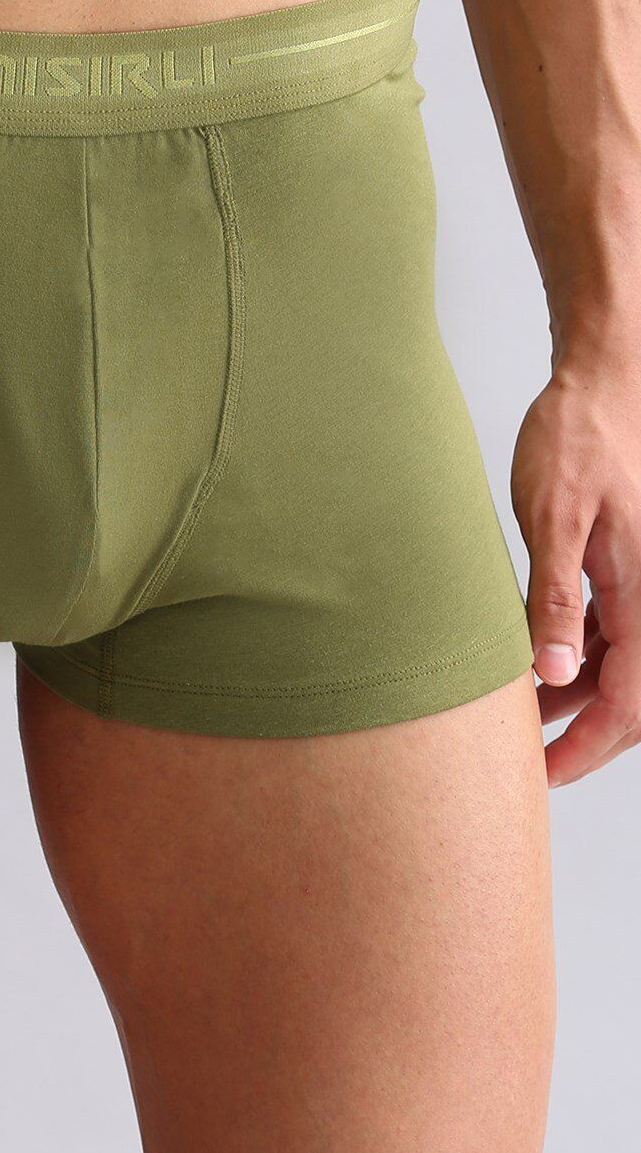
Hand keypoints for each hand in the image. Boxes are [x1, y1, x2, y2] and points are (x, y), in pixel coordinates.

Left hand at [512, 357, 640, 786]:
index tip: (542, 773)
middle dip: (586, 734)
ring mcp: (640, 580)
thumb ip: (557, 598)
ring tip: (523, 720)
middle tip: (530, 761)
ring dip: (579, 697)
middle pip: (633, 694)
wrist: (602, 379)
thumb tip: (556, 673)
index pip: (630, 700)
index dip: (587, 746)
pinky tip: (538, 668)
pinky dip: (579, 657)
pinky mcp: (625, 565)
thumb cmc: (579, 435)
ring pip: (622, 665)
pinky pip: (613, 631)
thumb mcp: (555, 517)